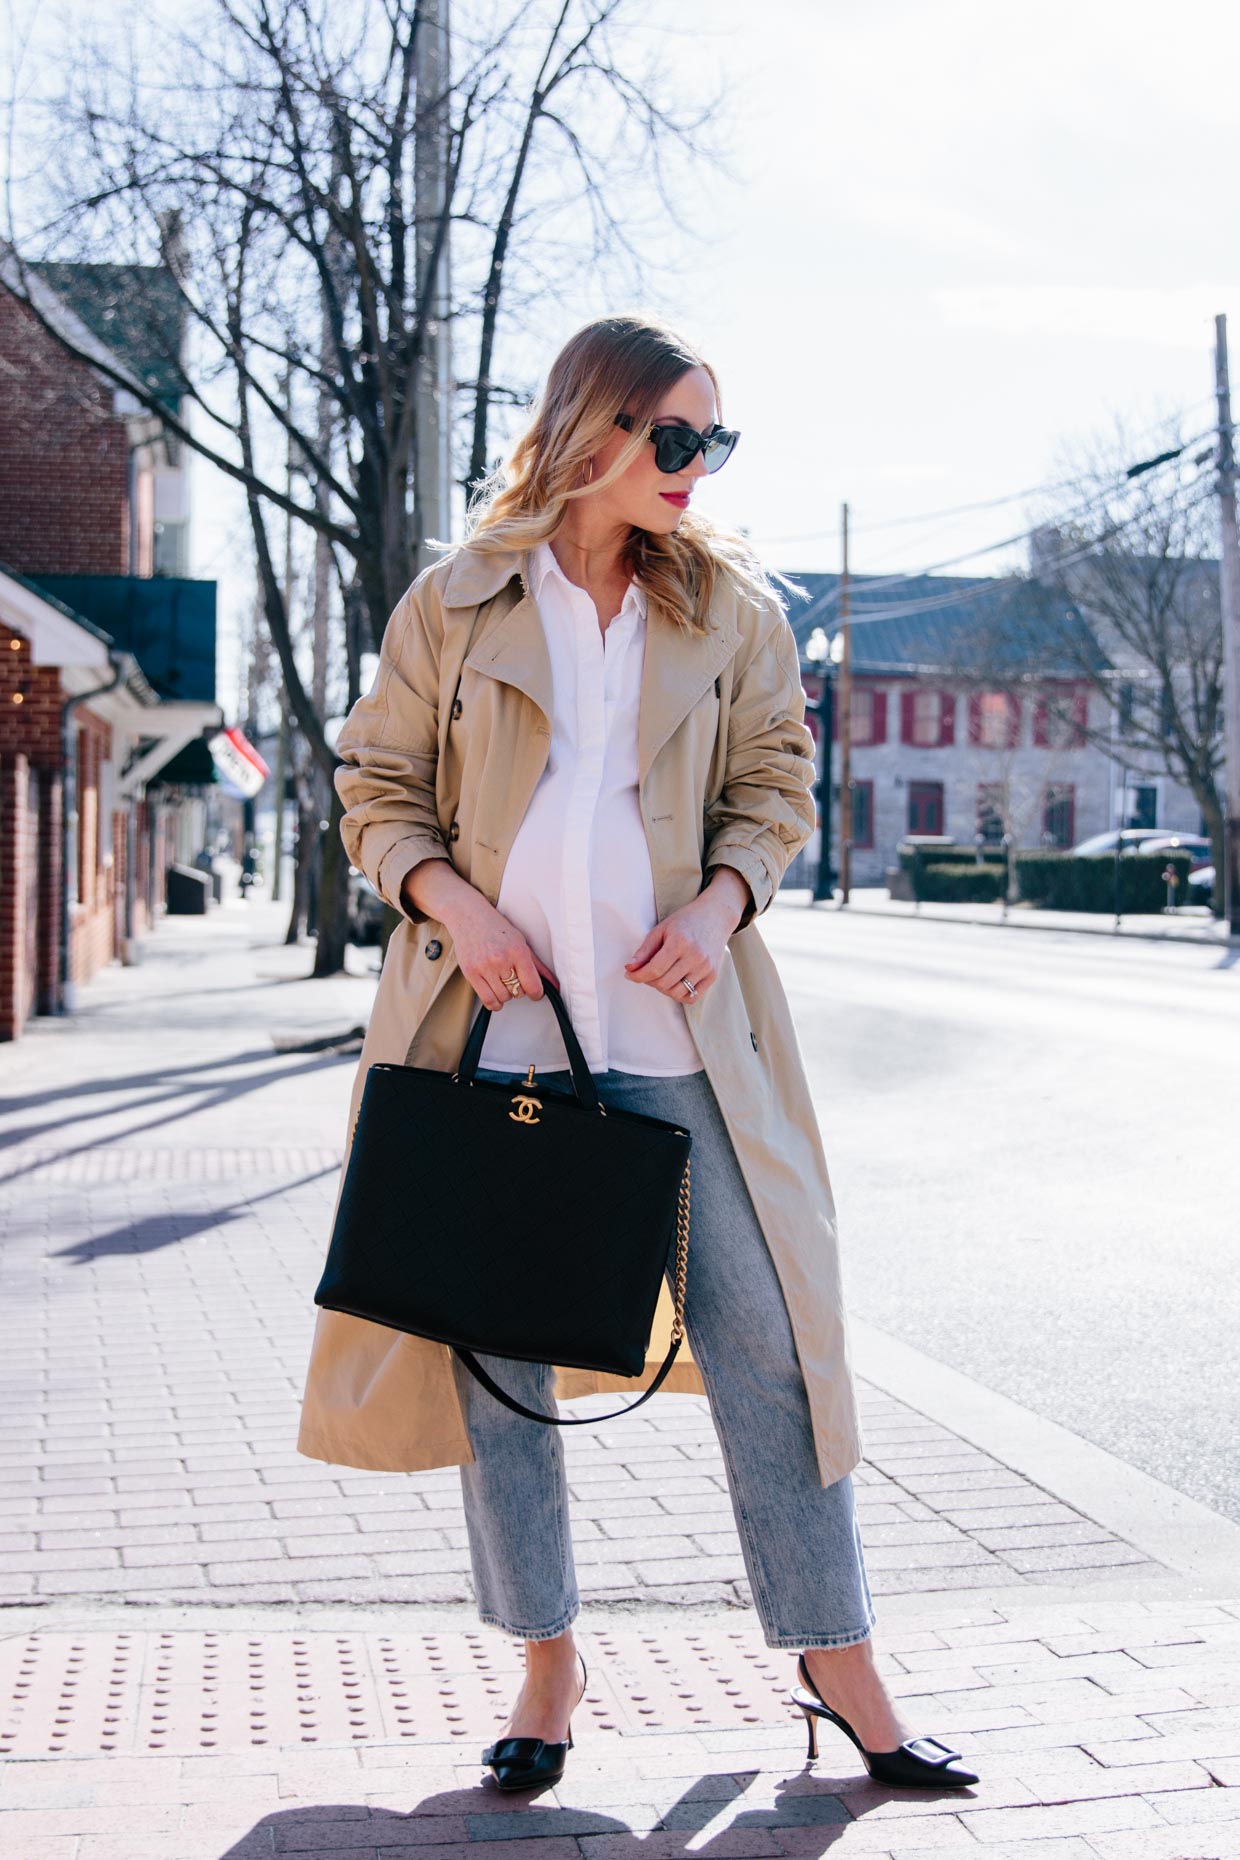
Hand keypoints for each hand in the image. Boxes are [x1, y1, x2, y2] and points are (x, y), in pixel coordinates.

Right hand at [446, 893, 557, 1012]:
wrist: (468, 916)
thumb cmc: (495, 927)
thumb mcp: (520, 942)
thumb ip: (537, 966)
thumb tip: (554, 985)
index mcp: (517, 950)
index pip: (533, 986)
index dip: (537, 993)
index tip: (535, 992)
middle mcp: (501, 959)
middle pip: (518, 992)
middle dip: (518, 988)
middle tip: (513, 976)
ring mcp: (484, 967)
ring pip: (503, 998)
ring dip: (505, 994)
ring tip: (501, 980)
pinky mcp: (470, 973)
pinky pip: (487, 1000)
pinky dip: (494, 1002)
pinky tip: (494, 992)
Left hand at [623, 871, 748, 1003]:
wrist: (715, 916)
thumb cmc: (685, 921)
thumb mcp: (661, 929)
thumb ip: (645, 950)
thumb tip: (629, 968)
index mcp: (680, 942)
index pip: (654, 969)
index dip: (638, 976)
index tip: (629, 975)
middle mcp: (695, 957)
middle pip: (664, 983)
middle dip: (649, 981)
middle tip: (646, 973)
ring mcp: (706, 968)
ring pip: (676, 993)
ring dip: (663, 989)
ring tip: (660, 977)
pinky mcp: (713, 975)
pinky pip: (692, 997)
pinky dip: (679, 995)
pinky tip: (674, 983)